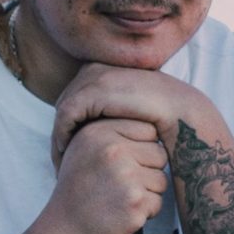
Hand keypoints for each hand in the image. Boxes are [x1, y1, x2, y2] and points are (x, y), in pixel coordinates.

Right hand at [37, 115, 168, 233]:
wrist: (64, 230)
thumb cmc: (78, 189)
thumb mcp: (83, 148)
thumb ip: (112, 130)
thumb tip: (151, 123)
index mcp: (100, 132)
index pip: (148, 130)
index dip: (141, 149)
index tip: (123, 164)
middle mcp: (113, 151)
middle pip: (159, 154)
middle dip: (147, 172)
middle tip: (121, 185)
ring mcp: (126, 177)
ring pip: (161, 180)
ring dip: (147, 193)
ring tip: (120, 199)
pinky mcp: (135, 203)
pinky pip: (158, 203)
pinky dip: (145, 212)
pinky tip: (122, 213)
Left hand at [49, 64, 228, 166]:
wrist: (177, 111)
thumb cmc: (155, 118)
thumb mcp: (124, 117)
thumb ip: (107, 118)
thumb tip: (89, 137)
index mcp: (99, 70)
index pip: (72, 101)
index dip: (64, 127)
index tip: (63, 155)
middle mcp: (93, 69)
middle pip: (64, 106)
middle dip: (58, 135)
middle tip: (56, 164)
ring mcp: (92, 76)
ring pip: (62, 112)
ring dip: (57, 138)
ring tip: (59, 165)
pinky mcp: (93, 89)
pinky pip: (67, 115)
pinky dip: (62, 134)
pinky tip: (65, 153)